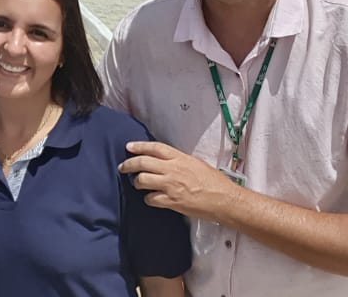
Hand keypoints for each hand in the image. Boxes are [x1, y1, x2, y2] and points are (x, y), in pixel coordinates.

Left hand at [118, 141, 241, 221]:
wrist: (225, 199)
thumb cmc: (214, 182)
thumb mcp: (196, 164)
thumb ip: (179, 161)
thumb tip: (165, 161)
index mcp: (180, 158)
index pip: (154, 148)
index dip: (139, 146)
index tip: (129, 147)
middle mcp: (173, 169)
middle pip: (143, 162)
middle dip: (129, 164)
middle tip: (123, 167)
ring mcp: (171, 185)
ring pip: (142, 180)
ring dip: (137, 182)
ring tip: (137, 184)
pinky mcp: (172, 201)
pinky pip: (150, 199)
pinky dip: (148, 199)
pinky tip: (150, 199)